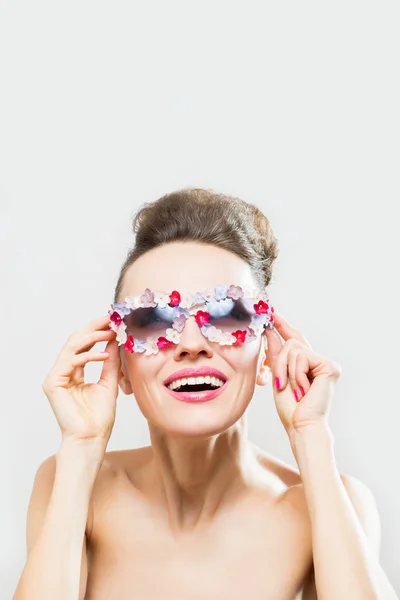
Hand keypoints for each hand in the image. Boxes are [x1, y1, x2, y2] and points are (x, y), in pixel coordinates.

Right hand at [42, 315, 120, 445]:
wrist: (91, 439)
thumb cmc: (99, 418)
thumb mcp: (109, 382)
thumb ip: (110, 362)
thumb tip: (114, 340)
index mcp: (74, 373)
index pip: (83, 345)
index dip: (96, 331)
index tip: (112, 321)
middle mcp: (63, 372)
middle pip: (75, 341)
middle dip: (93, 328)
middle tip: (110, 319)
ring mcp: (56, 377)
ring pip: (71, 347)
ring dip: (92, 337)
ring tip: (110, 332)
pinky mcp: (52, 383)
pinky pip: (70, 362)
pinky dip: (88, 356)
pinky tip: (105, 354)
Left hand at [264, 312, 340, 442]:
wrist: (301, 424)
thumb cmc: (290, 407)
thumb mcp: (278, 375)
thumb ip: (276, 353)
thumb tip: (270, 330)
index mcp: (307, 363)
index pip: (294, 339)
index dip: (283, 325)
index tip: (272, 312)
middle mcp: (319, 361)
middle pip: (292, 342)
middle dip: (280, 362)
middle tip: (280, 384)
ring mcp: (326, 363)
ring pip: (294, 349)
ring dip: (287, 371)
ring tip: (295, 390)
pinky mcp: (330, 366)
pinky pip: (302, 358)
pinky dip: (297, 374)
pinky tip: (304, 389)